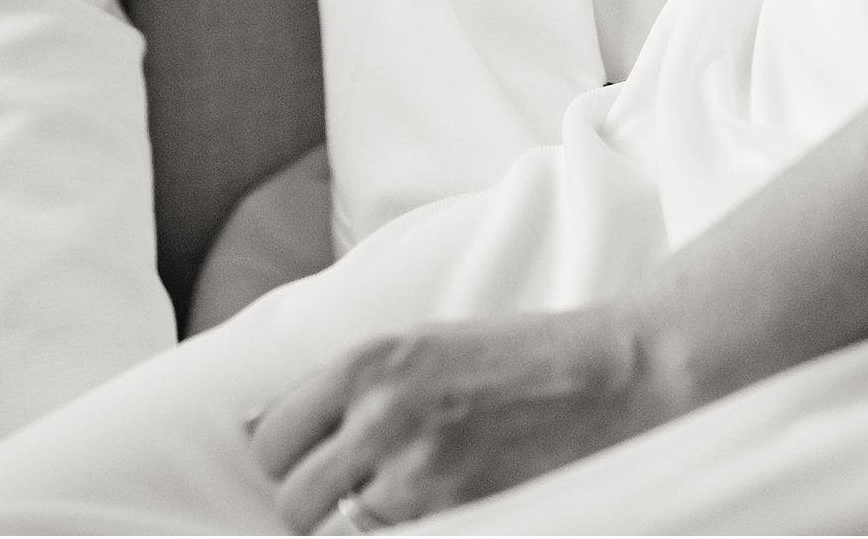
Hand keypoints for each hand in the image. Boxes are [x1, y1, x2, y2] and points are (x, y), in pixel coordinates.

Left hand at [245, 304, 691, 529]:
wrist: (609, 379)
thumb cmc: (514, 359)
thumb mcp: (421, 346)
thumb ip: (343, 387)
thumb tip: (257, 425)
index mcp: (370, 360)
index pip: (271, 439)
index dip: (288, 460)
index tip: (316, 464)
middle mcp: (383, 412)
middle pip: (292, 499)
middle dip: (314, 506)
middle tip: (355, 496)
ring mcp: (419, 472)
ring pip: (334, 536)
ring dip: (356, 529)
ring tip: (401, 504)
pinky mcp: (458, 515)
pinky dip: (402, 534)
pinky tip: (430, 516)